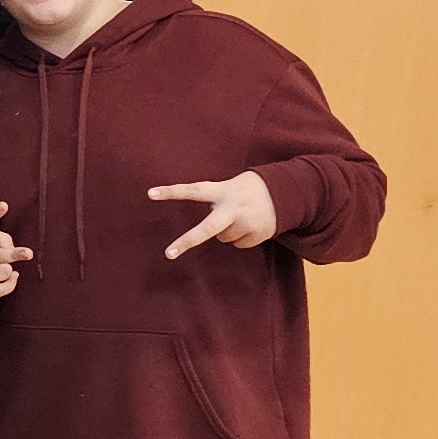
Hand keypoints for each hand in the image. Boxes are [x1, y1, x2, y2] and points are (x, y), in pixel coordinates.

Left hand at [150, 171, 282, 259]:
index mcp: (222, 191)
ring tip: (242, 216)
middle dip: (187, 241)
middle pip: (207, 229)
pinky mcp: (257, 236)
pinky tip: (252, 224)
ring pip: (223, 237)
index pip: (193, 191)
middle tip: (168, 254)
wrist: (287, 194)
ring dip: (228, 230)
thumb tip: (205, 227)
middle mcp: (232, 208)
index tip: (150, 193)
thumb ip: (214, 198)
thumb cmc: (249, 189)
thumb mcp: (230, 185)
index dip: (171, 192)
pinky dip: (242, 236)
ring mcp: (245, 224)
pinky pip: (238, 243)